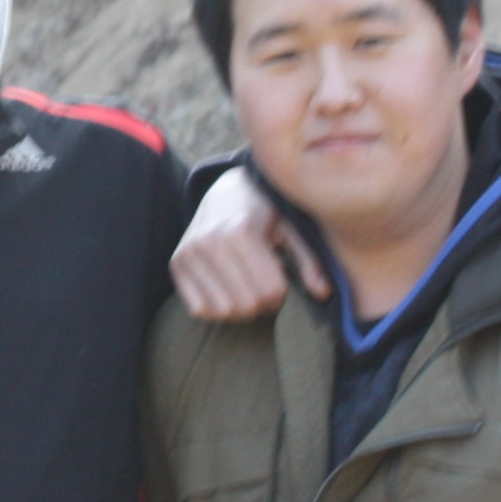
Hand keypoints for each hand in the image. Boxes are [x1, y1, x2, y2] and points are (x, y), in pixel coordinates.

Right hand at [171, 167, 325, 320]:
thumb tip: (324, 292)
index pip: (269, 291)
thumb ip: (309, 259)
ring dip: (240, 307)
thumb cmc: (266, 210)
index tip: (282, 278)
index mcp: (240, 230)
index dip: (282, 293)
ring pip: (223, 311)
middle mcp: (209, 241)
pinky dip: (217, 307)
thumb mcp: (293, 226)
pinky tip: (227, 289)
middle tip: (265, 285)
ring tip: (247, 285)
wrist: (226, 190)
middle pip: (247, 305)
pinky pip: (199, 309)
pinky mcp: (176, 263)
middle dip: (263, 302)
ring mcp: (189, 252)